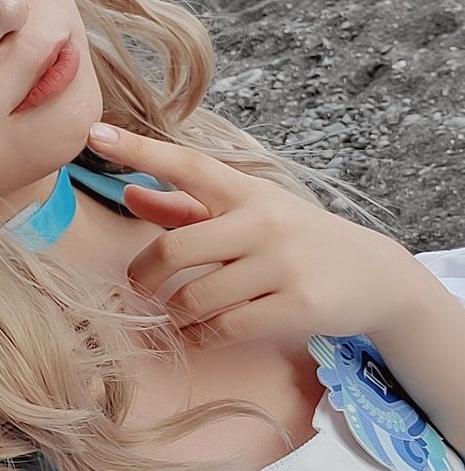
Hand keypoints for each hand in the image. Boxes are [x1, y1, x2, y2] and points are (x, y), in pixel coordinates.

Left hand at [87, 122, 413, 345]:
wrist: (375, 275)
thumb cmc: (295, 239)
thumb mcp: (246, 213)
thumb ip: (184, 206)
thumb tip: (128, 193)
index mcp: (245, 191)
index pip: (185, 164)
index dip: (137, 149)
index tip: (95, 133)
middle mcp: (262, 221)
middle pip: (175, 249)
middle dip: (143, 276)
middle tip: (137, 288)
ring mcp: (281, 265)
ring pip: (195, 298)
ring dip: (174, 314)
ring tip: (175, 316)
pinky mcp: (296, 307)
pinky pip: (224, 329)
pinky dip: (200, 338)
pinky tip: (198, 335)